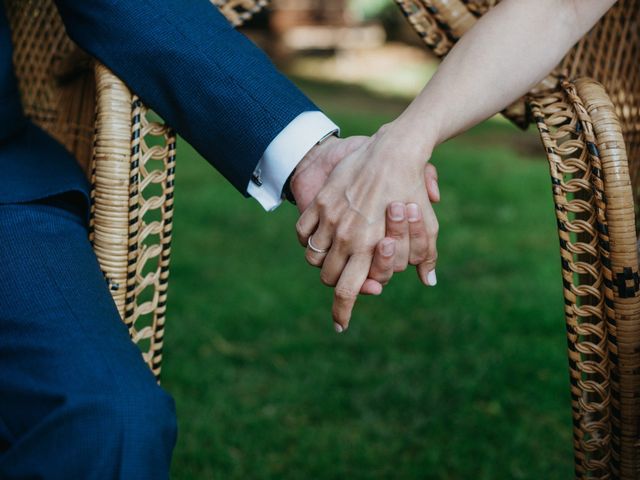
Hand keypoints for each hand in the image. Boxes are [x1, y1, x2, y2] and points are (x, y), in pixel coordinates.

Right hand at [296, 125, 438, 330]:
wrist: (393, 150)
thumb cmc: (412, 188)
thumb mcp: (426, 223)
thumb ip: (424, 254)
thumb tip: (429, 281)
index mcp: (369, 246)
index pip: (347, 291)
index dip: (341, 312)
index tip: (340, 324)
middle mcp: (346, 237)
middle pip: (328, 277)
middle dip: (335, 283)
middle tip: (342, 279)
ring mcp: (330, 219)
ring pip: (313, 257)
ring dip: (322, 263)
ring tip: (332, 258)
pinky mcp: (320, 202)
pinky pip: (302, 232)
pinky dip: (307, 240)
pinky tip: (318, 238)